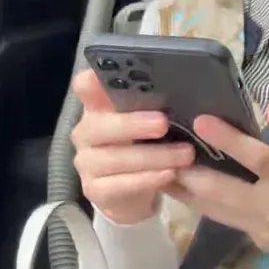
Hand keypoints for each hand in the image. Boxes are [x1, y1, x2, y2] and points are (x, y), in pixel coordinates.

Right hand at [70, 70, 195, 224]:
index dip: (94, 81)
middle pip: (100, 125)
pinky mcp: (94, 190)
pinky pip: (120, 184)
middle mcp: (86, 132)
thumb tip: (182, 88)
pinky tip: (169, 174)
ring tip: (184, 154)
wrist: (132, 193)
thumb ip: (152, 105)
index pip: (84, 87)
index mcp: (97, 108)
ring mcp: (86, 163)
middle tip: (163, 123)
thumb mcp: (147, 122)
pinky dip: (147, 179)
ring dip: (152, 156)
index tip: (117, 75)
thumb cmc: (142, 146)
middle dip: (133, 124)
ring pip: (115, 158)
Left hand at [166, 102, 268, 268]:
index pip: (257, 158)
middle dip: (189, 174)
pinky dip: (208, 204)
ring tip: (162, 171)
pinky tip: (191, 188)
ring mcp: (265, 230)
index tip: (200, 121)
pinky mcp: (261, 242)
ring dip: (187, 192)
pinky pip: (229, 220)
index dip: (227, 139)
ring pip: (217, 211)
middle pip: (223, 191)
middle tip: (162, 153)